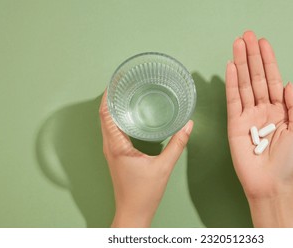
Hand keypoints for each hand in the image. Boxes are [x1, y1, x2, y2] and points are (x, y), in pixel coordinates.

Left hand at [99, 90, 192, 226]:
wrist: (133, 212)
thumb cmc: (145, 193)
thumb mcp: (164, 167)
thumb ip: (177, 144)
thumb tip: (188, 124)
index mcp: (117, 146)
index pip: (106, 114)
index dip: (108, 95)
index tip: (115, 80)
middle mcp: (110, 146)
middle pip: (104, 115)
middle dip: (111, 97)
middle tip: (123, 82)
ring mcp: (111, 151)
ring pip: (107, 123)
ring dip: (113, 107)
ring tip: (126, 93)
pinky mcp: (115, 155)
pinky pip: (112, 131)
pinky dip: (117, 118)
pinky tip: (130, 115)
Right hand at [225, 31, 292, 226]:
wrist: (271, 183)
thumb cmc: (289, 161)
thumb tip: (287, 83)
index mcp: (280, 110)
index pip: (272, 79)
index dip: (268, 60)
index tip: (263, 42)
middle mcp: (263, 109)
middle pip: (256, 77)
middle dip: (252, 56)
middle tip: (246, 35)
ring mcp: (247, 115)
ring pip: (243, 84)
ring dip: (240, 63)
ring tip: (237, 44)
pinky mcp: (234, 123)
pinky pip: (232, 99)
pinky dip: (231, 82)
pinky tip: (230, 67)